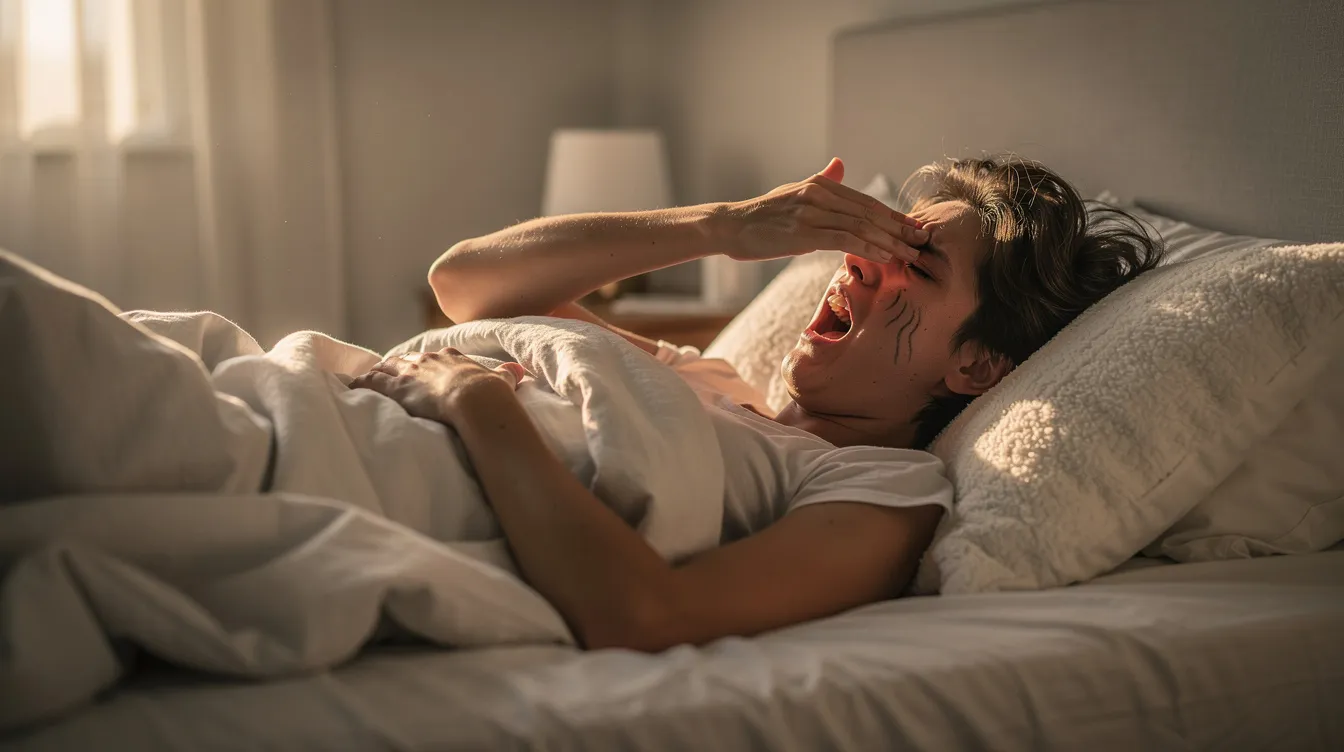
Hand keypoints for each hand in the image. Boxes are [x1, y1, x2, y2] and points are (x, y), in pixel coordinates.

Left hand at [349, 348, 526, 423]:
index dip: (424, 362)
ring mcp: (410, 372)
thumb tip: (519, 370)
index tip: (418, 367)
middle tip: (387, 373)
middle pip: (406, 360)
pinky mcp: (396, 387)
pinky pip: (371, 382)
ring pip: (386, 368)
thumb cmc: (491, 394)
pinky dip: (360, 384)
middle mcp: (428, 360)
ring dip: (376, 374)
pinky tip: (352, 387)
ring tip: (367, 380)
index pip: (432, 357)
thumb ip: (507, 375)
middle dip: (396, 366)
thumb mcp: (502, 381)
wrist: (477, 400)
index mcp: (451, 358)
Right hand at [716, 157, 928, 263]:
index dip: (893, 216)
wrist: (730, 226)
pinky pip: (845, 240)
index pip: (866, 202)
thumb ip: (822, 180)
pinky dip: (868, 248)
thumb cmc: (762, 214)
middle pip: (870, 213)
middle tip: (922, 242)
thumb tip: (839, 164)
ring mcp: (812, 213)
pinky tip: (884, 257)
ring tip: (910, 254)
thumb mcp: (794, 191)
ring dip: (890, 242)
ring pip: (861, 226)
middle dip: (899, 229)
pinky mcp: (804, 233)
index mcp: (820, 185)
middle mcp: (819, 194)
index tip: (914, 227)